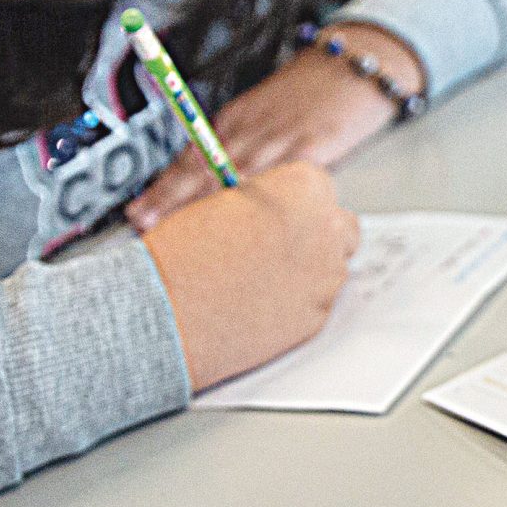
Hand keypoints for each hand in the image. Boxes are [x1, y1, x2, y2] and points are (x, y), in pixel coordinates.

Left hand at [126, 26, 424, 230]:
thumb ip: (248, 148)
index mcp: (238, 119)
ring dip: (205, 204)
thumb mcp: (270, 114)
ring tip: (179, 230)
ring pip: (234, 175)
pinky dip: (260, 198)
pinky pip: (280, 177)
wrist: (361, 63)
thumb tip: (220, 196)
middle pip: (205, 167)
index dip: (165, 187)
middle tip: (144, 224)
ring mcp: (282, 136)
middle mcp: (253, 127)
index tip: (140, 212)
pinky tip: (246, 219)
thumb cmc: (316, 94)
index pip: (193, 156)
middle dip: (171, 199)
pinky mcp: (315, 145)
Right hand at [141, 161, 362, 389]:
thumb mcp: (224, 201)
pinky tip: (259, 305)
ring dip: (307, 271)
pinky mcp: (317, 317)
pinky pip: (315, 304)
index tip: (277, 215)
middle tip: (276, 247)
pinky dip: (295, 304)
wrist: (167, 310)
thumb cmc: (183, 251)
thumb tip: (277, 207)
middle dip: (315, 235)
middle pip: (339, 227)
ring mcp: (327, 277)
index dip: (295, 204)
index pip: (319, 188)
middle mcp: (328, 229)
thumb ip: (264, 200)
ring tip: (259, 280)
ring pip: (330, 268)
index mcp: (306, 188)